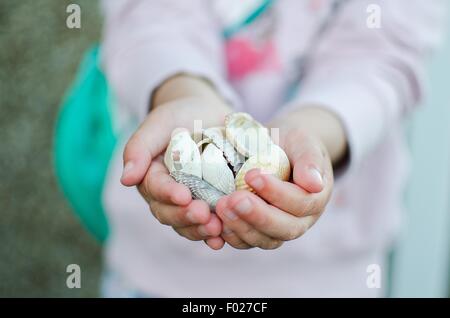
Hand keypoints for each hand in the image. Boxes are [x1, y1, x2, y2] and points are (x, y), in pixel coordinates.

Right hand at [120, 75, 231, 249]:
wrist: (209, 117)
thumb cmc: (182, 115)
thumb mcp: (161, 122)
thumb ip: (140, 146)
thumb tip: (126, 179)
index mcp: (151, 175)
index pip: (156, 188)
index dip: (168, 194)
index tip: (183, 196)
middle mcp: (166, 194)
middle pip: (168, 213)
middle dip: (185, 216)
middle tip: (203, 215)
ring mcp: (188, 203)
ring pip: (186, 225)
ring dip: (199, 230)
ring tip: (216, 229)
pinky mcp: (208, 207)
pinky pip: (207, 225)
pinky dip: (214, 235)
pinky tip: (224, 239)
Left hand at [215, 107, 346, 248]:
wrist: (278, 148)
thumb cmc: (292, 143)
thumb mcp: (304, 142)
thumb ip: (310, 161)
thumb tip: (314, 184)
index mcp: (315, 199)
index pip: (300, 203)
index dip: (277, 193)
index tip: (252, 175)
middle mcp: (300, 220)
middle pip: (283, 229)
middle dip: (257, 216)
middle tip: (233, 199)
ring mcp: (278, 229)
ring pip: (264, 239)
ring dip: (241, 227)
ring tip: (221, 208)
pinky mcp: (257, 232)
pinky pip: (246, 241)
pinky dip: (231, 235)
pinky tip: (215, 222)